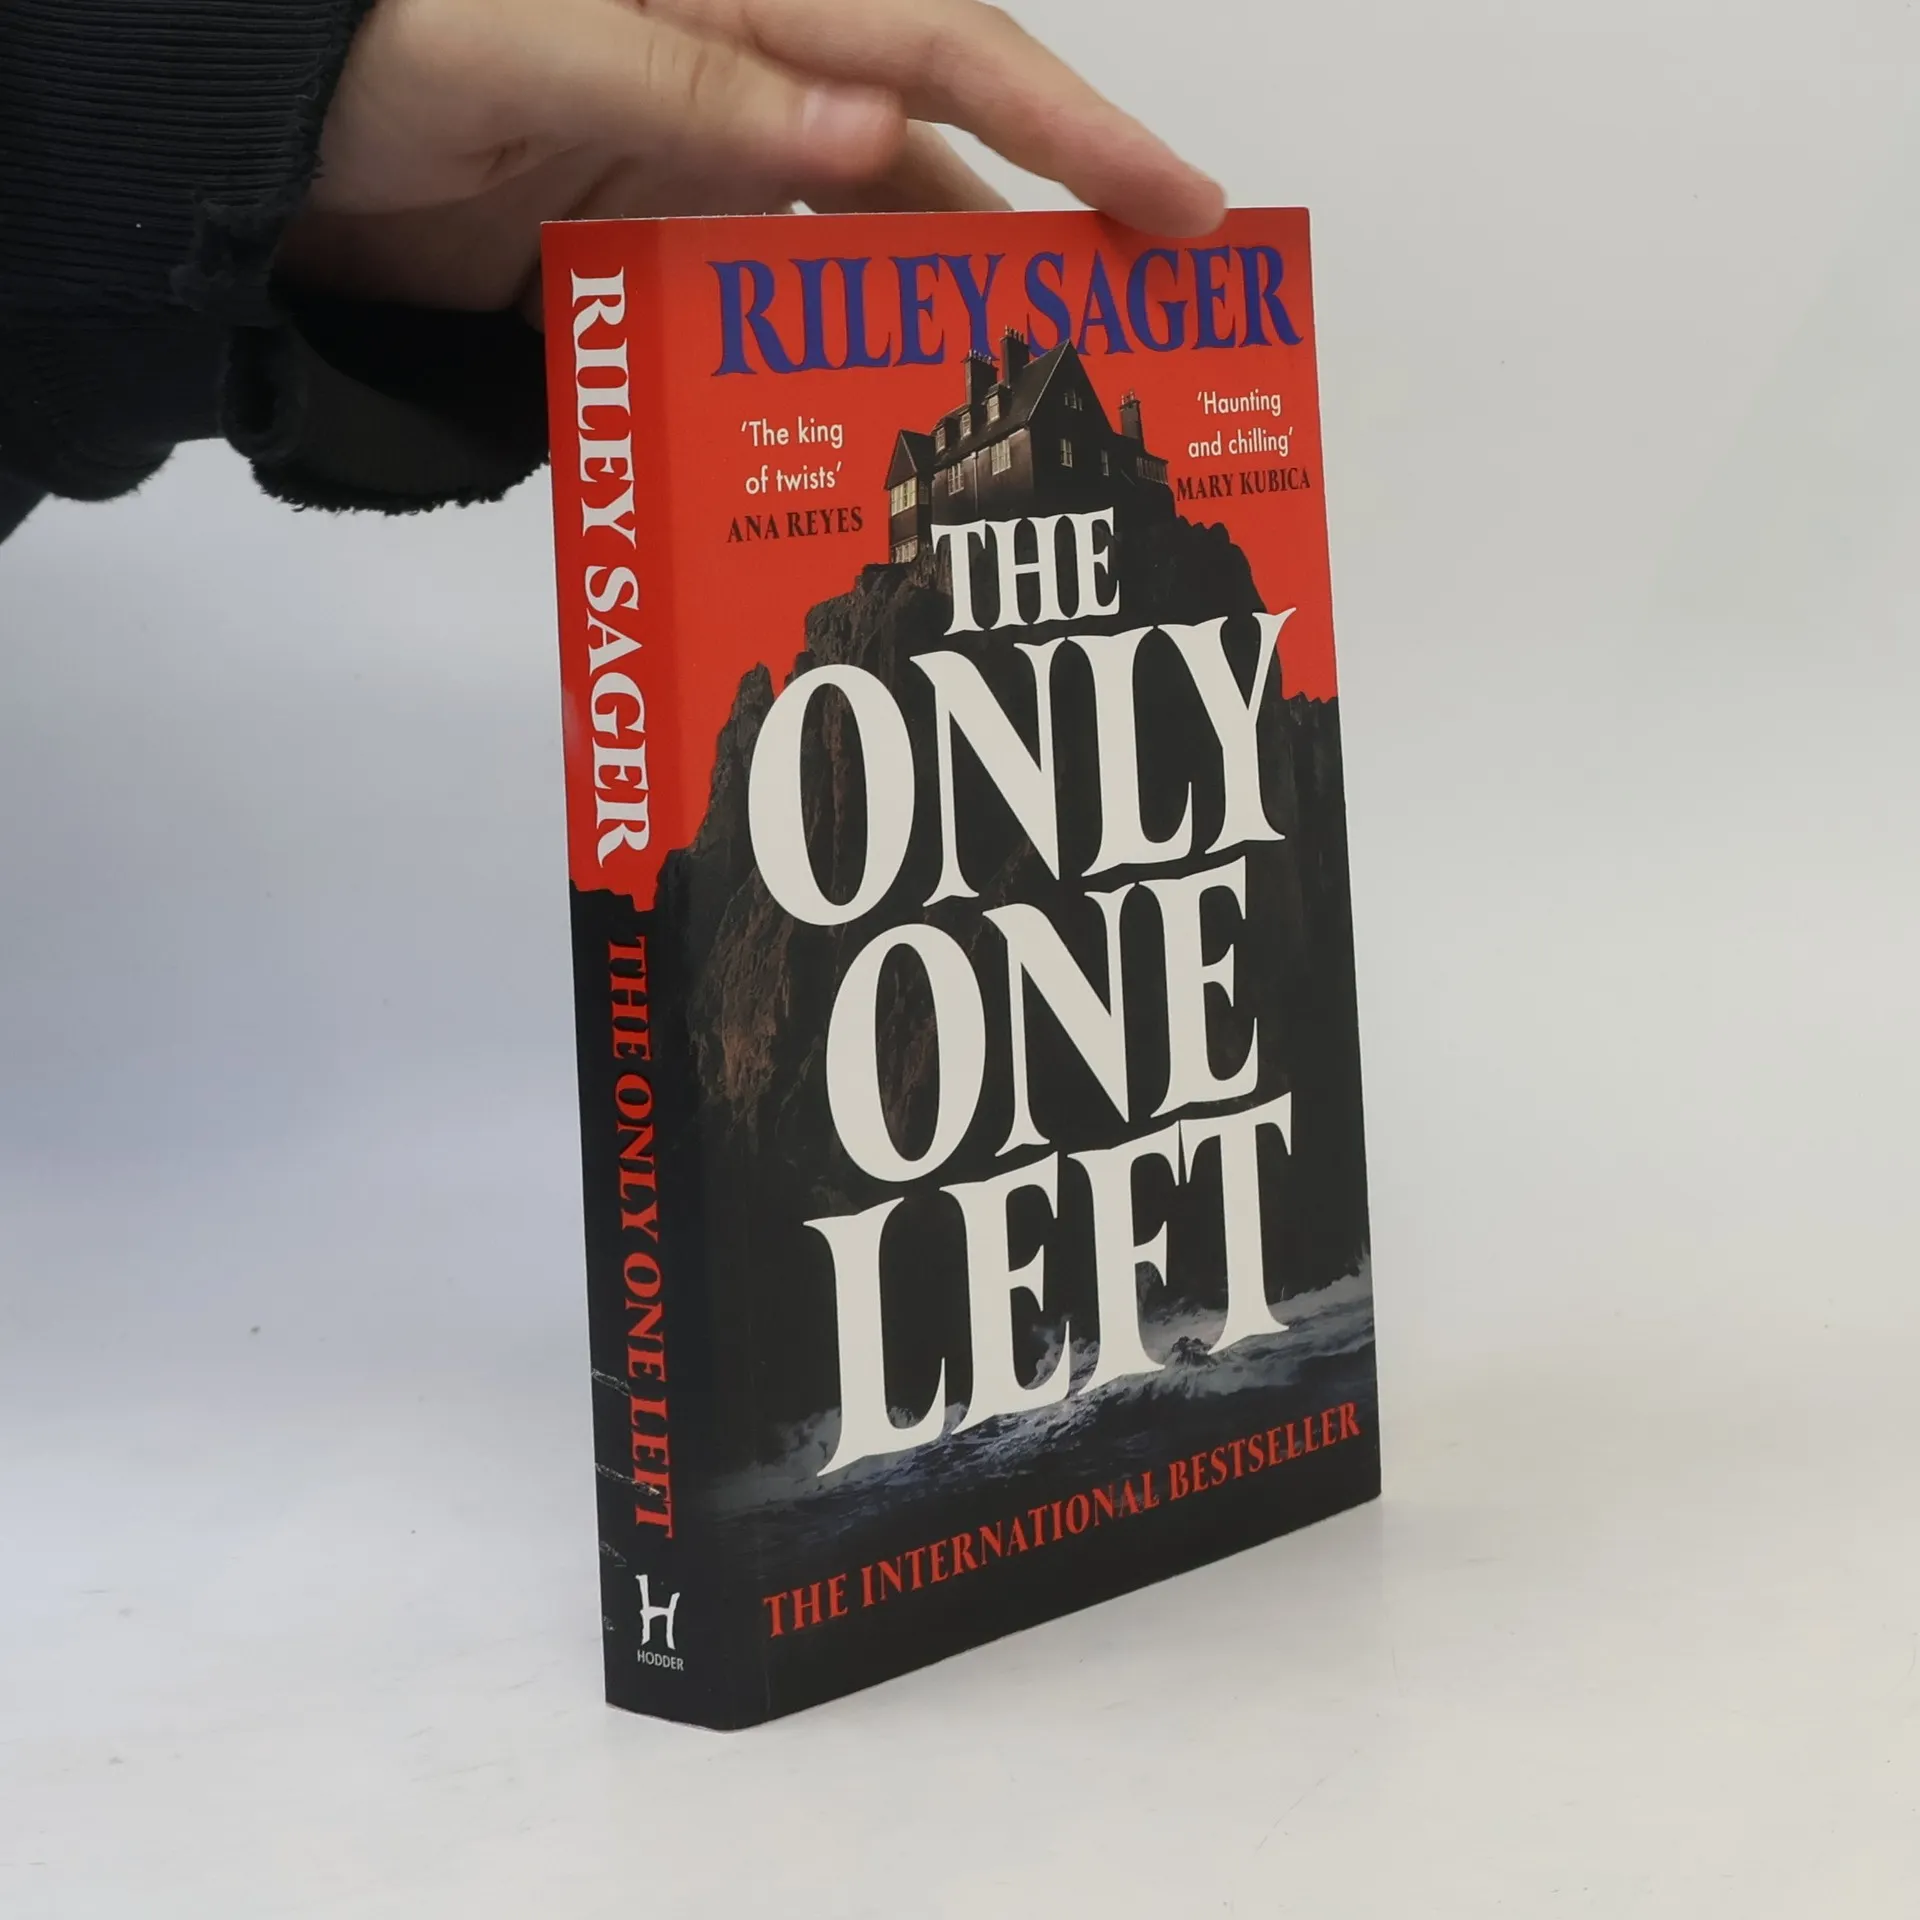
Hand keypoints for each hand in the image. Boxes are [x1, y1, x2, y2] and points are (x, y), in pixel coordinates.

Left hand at [282, 0, 1225, 316]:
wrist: (254, 155)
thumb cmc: (360, 62)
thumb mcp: (517, 52)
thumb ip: (692, 92)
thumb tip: (874, 134)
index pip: (941, 45)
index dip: (1072, 126)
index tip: (1178, 207)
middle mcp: (744, 70)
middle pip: (935, 140)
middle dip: (1043, 222)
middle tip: (1143, 325)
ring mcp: (708, 159)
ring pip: (869, 228)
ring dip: (941, 301)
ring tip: (1030, 393)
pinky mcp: (666, 236)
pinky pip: (781, 290)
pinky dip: (830, 344)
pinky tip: (874, 408)